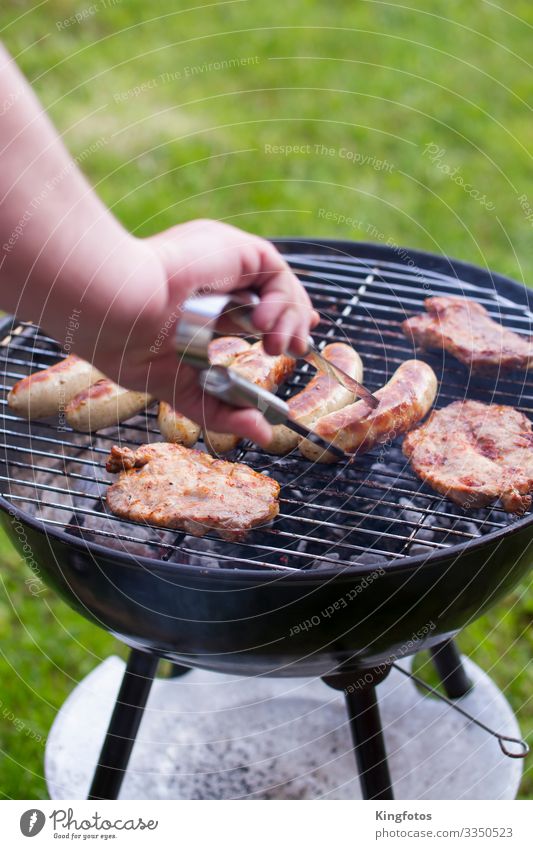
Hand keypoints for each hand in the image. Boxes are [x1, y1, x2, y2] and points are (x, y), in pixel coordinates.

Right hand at [90, 220, 318, 444]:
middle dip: (294, 321)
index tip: (295, 345)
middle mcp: (211, 279)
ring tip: (278, 346)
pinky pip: (277, 272)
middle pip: (269, 296)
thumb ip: (225, 412)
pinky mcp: (234, 249)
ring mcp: (223, 262)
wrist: (117, 312)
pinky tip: (264, 325)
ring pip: (279, 285)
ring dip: (290, 318)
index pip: (247, 310)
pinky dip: (283, 301)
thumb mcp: (187, 390)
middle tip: (297, 349)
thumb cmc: (131, 347)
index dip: (277, 326)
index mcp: (194, 305)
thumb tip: (264, 436)